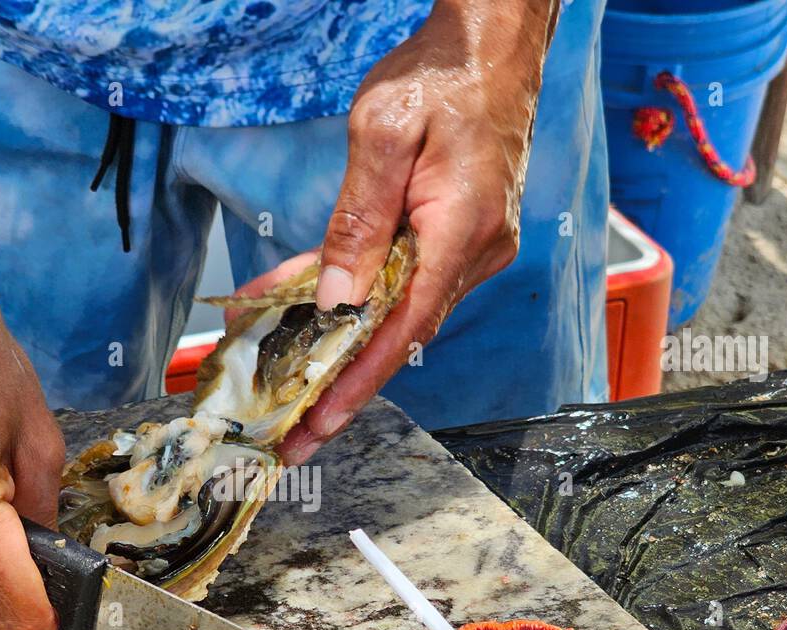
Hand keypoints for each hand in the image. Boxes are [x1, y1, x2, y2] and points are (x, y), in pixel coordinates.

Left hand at [234, 0, 559, 465]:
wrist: (494, 43)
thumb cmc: (441, 76)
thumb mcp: (382, 137)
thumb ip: (357, 221)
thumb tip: (338, 299)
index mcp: (461, 232)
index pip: (404, 328)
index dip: (359, 382)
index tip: (322, 422)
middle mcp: (474, 252)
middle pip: (400, 333)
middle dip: (345, 382)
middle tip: (298, 428)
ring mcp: (470, 247)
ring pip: (398, 310)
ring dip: (345, 343)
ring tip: (292, 376)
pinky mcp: (458, 236)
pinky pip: (403, 279)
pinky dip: (358, 298)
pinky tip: (312, 308)